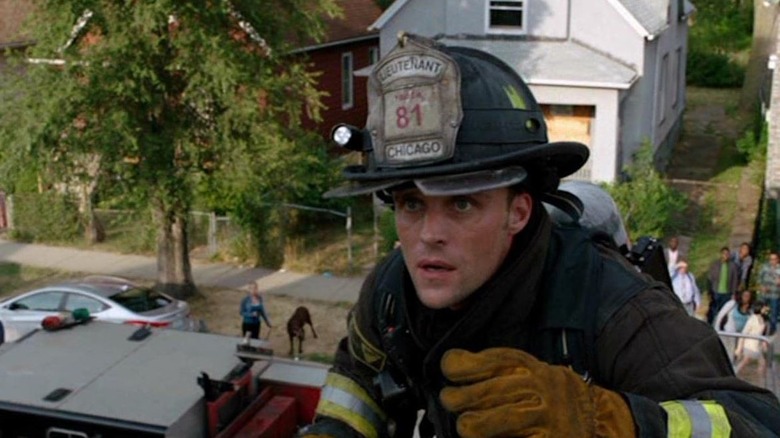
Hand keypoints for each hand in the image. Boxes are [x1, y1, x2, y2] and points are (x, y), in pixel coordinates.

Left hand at [439, 348, 635, 437]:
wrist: (599, 422)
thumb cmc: (552, 398)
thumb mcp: (529, 373)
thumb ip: (496, 369)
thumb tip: (451, 362)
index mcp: (533, 369)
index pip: (495, 361)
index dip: (466, 365)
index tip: (448, 368)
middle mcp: (541, 389)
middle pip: (491, 391)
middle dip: (461, 398)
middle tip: (450, 400)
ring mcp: (547, 418)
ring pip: (500, 419)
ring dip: (473, 424)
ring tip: (464, 426)